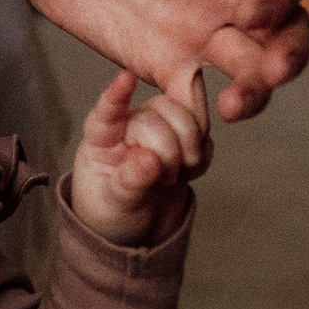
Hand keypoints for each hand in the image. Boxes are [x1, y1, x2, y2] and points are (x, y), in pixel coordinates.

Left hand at [19, 0, 308, 124]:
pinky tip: (187, 127)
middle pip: (285, 32)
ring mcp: (194, 31)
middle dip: (289, 56)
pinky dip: (200, 117)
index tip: (254, 12)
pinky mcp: (158, 61)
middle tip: (269, 74)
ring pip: (250, 72)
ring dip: (257, 94)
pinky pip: (192, 99)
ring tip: (234, 107)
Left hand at [68, 68, 208, 242]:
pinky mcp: (185, 140)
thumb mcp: (114, 203)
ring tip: (172, 176)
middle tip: (162, 178)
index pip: (108, 111)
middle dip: (169, 148)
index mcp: (103, 136)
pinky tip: (186, 174)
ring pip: (187, 117)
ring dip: (189, 149)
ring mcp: (161, 129)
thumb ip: (129, 182)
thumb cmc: (111, 212)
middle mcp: (132, 124)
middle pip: (160, 112)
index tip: (126, 79)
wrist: (137, 230)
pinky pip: (205, 137)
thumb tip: (149, 160)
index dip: (118, 94)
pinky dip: (202, 158)